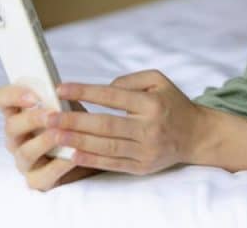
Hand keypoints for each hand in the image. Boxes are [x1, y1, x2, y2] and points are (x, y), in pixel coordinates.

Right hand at [0, 84, 100, 190]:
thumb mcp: (68, 107)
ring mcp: (24, 161)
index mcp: (18, 114)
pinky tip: (72, 155)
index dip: (12, 95)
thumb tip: (58, 90)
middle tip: (51, 114)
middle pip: (11, 127)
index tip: (34, 95)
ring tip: (60, 135)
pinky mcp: (37, 180)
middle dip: (32, 119)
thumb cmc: (74, 125)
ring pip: (25, 152)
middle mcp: (16, 138)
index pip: (2, 99)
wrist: (92, 154)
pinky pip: (43, 175)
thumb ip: (59, 98)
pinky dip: (59, 165)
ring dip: (43, 141)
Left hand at [47, 70, 205, 175]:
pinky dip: (92, 160)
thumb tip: (102, 88)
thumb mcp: (158, 80)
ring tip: (55, 136)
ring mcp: (147, 149)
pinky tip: (73, 154)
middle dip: (75, 121)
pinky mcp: (143, 166)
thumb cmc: (172, 103)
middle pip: (106, 124)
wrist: (196, 135)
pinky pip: (114, 164)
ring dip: (78, 141)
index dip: (85, 91)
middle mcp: (150, 127)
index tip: (61, 88)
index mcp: (152, 103)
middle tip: (49, 117)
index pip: (113, 96)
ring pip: (107, 146)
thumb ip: (130, 80)